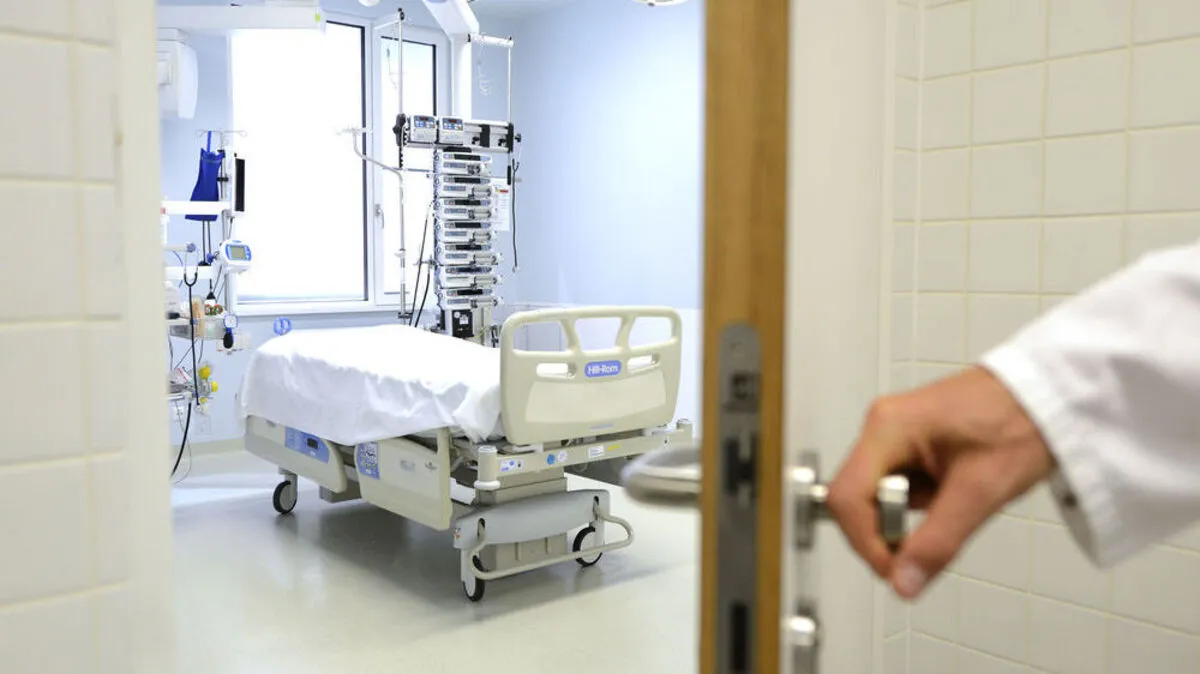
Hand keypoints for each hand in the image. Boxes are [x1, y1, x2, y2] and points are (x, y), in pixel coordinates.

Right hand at [826, 366, 1054, 598]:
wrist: (1049, 394)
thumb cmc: (1021, 422)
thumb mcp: (981, 490)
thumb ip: (938, 541)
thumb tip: (903, 582)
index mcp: (889, 428)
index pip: (845, 498)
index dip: (866, 542)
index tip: (897, 568)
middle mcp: (882, 426)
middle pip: (855, 497)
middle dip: (890, 528)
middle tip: (932, 537)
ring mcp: (894, 432)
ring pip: (877, 494)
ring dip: (910, 514)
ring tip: (957, 500)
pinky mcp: (910, 440)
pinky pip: (898, 484)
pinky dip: (923, 500)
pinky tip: (955, 488)